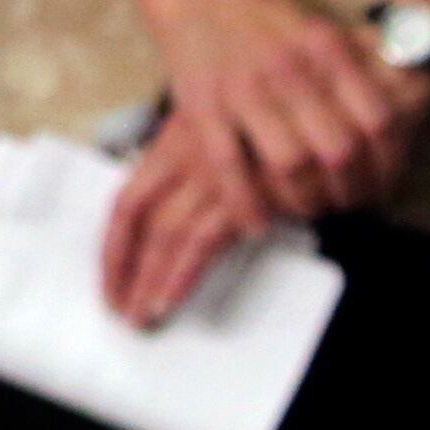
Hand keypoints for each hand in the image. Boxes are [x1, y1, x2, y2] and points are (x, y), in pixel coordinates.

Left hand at [101, 111, 278, 331]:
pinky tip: (171, 299)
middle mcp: (185, 158)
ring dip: (149, 279)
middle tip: (117, 304)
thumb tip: (168, 224)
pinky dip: (182, 274)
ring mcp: (212, 176)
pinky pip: (202, 241)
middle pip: (137, 219)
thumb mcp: (222, 144)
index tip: (108, 276)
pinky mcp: (244, 196)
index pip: (127, 201)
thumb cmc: (272, 133)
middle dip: (123, 267)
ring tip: (141, 315)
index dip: (113, 243)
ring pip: (164, 233)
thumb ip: (195, 178)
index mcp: (172, 146)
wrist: (320, 115)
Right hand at [114, 0, 422, 319]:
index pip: (378, 118)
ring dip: (303, 199)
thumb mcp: (320, 24)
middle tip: (345, 202)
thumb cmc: (261, 7)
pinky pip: (228, 165)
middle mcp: (289, 67)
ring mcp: (242, 86)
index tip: (382, 180)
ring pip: (289, 164)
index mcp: (325, 47)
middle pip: (338, 150)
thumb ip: (360, 63)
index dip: (389, 161)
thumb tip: (407, 101)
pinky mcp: (201, 102)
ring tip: (305, 207)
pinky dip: (245, 201)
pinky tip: (256, 220)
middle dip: (348, 190)